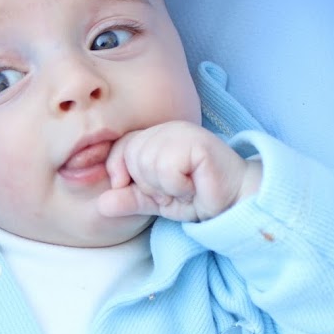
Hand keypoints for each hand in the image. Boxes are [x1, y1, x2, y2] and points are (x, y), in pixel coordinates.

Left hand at [97, 121, 261, 221]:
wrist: (232, 202)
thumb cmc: (196, 196)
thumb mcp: (155, 201)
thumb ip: (129, 199)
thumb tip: (101, 204)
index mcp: (153, 137)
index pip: (119, 148)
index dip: (121, 172)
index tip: (145, 190)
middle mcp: (165, 129)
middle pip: (131, 157)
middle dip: (150, 185)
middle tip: (175, 189)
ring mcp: (181, 132)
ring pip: (147, 163)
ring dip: (167, 187)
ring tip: (187, 187)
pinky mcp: (197, 141)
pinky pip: (167, 169)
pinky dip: (178, 186)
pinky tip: (195, 184)